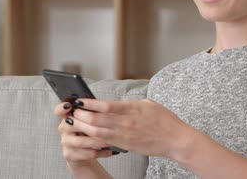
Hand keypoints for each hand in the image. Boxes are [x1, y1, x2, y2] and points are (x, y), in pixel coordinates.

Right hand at [54, 102, 114, 169]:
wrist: (84, 154)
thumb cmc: (89, 133)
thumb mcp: (90, 121)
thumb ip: (91, 113)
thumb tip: (102, 105)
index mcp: (68, 117)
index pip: (59, 110)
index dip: (62, 108)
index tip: (69, 106)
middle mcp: (64, 129)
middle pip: (72, 124)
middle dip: (90, 125)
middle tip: (105, 126)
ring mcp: (65, 142)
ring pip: (80, 141)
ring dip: (97, 141)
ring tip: (110, 141)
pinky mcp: (69, 154)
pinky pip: (85, 153)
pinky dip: (99, 152)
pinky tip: (109, 151)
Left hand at [71, 98, 192, 158]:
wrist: (175, 140)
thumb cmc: (164, 120)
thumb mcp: (148, 104)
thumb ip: (130, 104)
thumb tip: (115, 103)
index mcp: (132, 109)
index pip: (106, 105)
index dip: (90, 103)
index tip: (79, 100)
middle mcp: (127, 123)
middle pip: (97, 119)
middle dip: (81, 115)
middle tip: (71, 111)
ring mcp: (126, 136)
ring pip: (98, 132)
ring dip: (83, 128)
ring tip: (73, 123)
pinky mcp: (126, 146)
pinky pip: (106, 143)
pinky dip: (93, 139)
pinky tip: (84, 135)